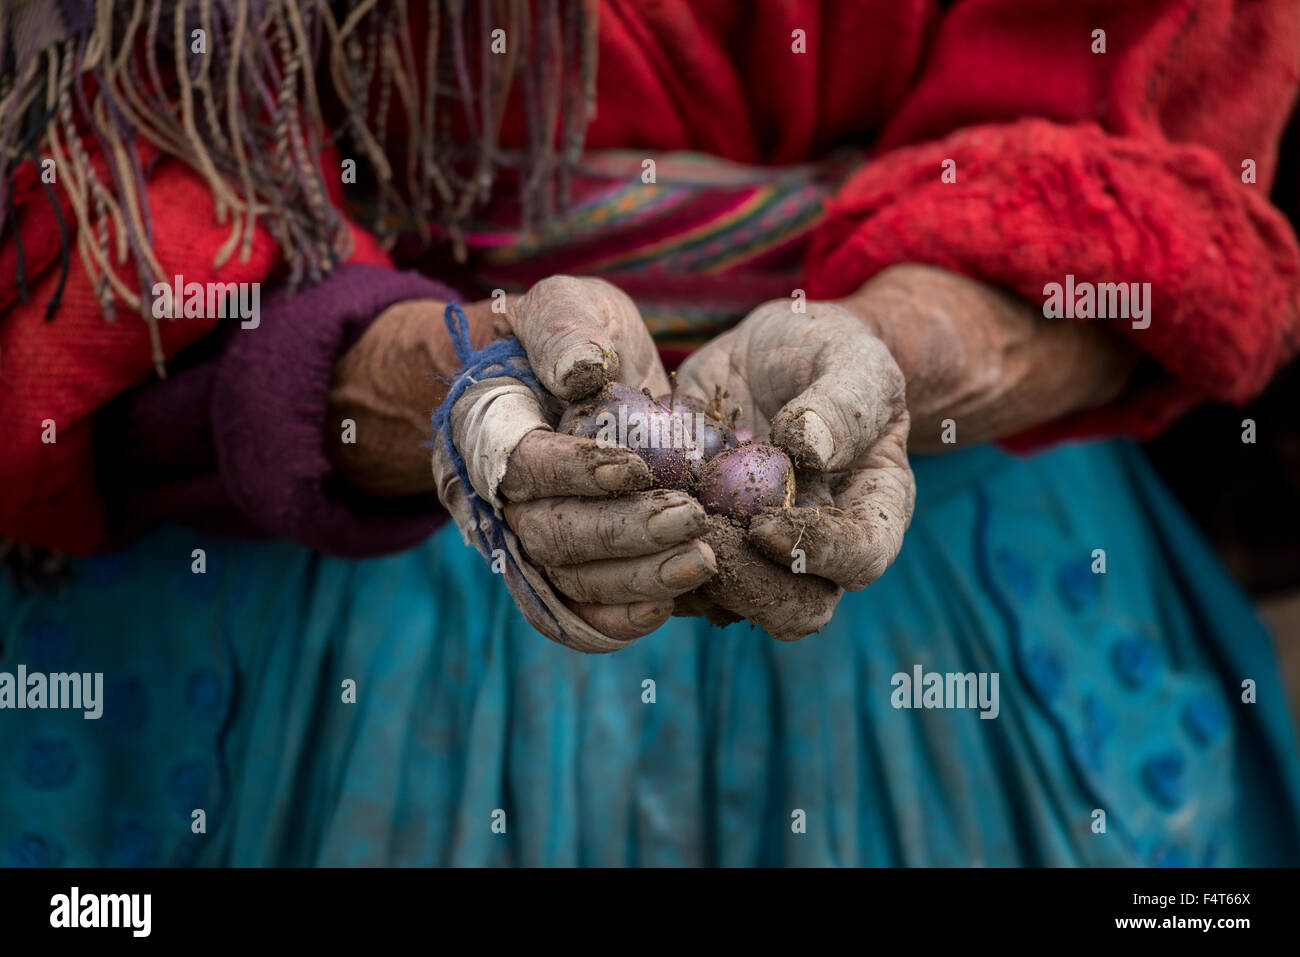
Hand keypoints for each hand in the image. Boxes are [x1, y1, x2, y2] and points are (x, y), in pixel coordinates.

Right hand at [427, 276, 716, 651]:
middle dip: (622, 532)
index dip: (576, 472)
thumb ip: (564, 326)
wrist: (566, 378)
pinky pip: (584, 611)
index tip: (636, 465)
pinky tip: (671, 606)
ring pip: (574, 580)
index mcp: (493, 432)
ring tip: (702, 561)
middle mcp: (504, 499)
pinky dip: (621, 618)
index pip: (524, 464)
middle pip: (552, 534)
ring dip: (637, 578)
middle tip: (689, 517)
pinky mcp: (572, 568)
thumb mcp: (565, 305)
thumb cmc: (567, 336)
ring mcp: (535, 540)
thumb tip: (581, 370)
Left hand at [673, 299, 914, 640]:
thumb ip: (843, 401)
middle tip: (700, 537)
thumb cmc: (826, 353)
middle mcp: (817, 551)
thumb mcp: (849, 358)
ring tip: (655, 524)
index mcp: (871, 510)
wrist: (769, 356)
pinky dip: (647, 553)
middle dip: (747, 585)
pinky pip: (673, 573)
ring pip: (729, 605)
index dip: (817, 554)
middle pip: (797, 608)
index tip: (765, 526)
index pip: (861, 557)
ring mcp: (756, 555)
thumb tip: (809, 446)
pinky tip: (623, 510)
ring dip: (688, 574)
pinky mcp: (701, 543)